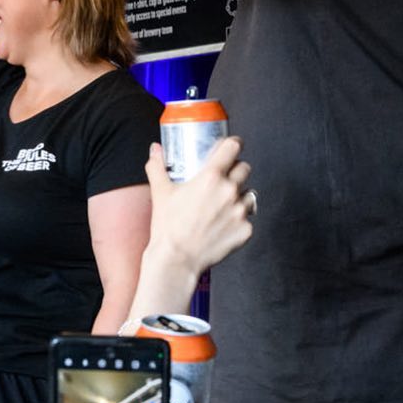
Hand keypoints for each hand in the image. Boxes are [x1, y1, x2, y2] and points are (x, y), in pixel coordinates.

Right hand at [145, 137, 252, 276]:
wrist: (177, 259)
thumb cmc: (168, 226)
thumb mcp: (160, 191)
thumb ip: (157, 166)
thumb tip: (155, 150)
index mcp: (210, 177)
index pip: (233, 148)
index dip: (233, 144)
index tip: (232, 145)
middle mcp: (229, 191)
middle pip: (244, 168)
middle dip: (235, 170)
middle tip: (223, 178)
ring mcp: (240, 211)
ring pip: (248, 193)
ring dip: (239, 195)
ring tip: (222, 204)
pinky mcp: (246, 230)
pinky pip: (247, 218)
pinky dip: (238, 219)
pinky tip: (223, 224)